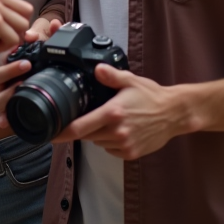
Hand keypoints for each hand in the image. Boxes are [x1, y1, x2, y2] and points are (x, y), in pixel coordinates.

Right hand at [0, 16, 62, 126]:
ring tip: (21, 89)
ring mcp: (4, 96)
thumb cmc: (41, 63)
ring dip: (6, 95)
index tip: (26, 48)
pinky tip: (6, 121)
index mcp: (9, 63)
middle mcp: (3, 80)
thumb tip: (57, 24)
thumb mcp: (47, 48)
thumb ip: (52, 35)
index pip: (2, 55)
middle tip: (27, 65)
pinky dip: (3, 118)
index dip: (10, 52)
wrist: (50, 83)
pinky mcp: (9, 110)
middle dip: (8, 70)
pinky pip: (2, 116)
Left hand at [54, 64, 191, 159]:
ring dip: (98, 134)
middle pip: (86, 135)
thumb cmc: (151, 95)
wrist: (174, 114)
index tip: (49, 135)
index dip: (61, 134)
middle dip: (84, 127)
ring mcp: (124, 145)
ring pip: (98, 142)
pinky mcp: (131, 154)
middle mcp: (116, 132)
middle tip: (92, 115)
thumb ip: (110, 75)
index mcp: (112, 113)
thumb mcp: (130, 80)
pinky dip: (109, 142)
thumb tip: (96, 69)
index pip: (80, 128)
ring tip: (111, 120)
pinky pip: (110, 150)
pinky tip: (120, 130)